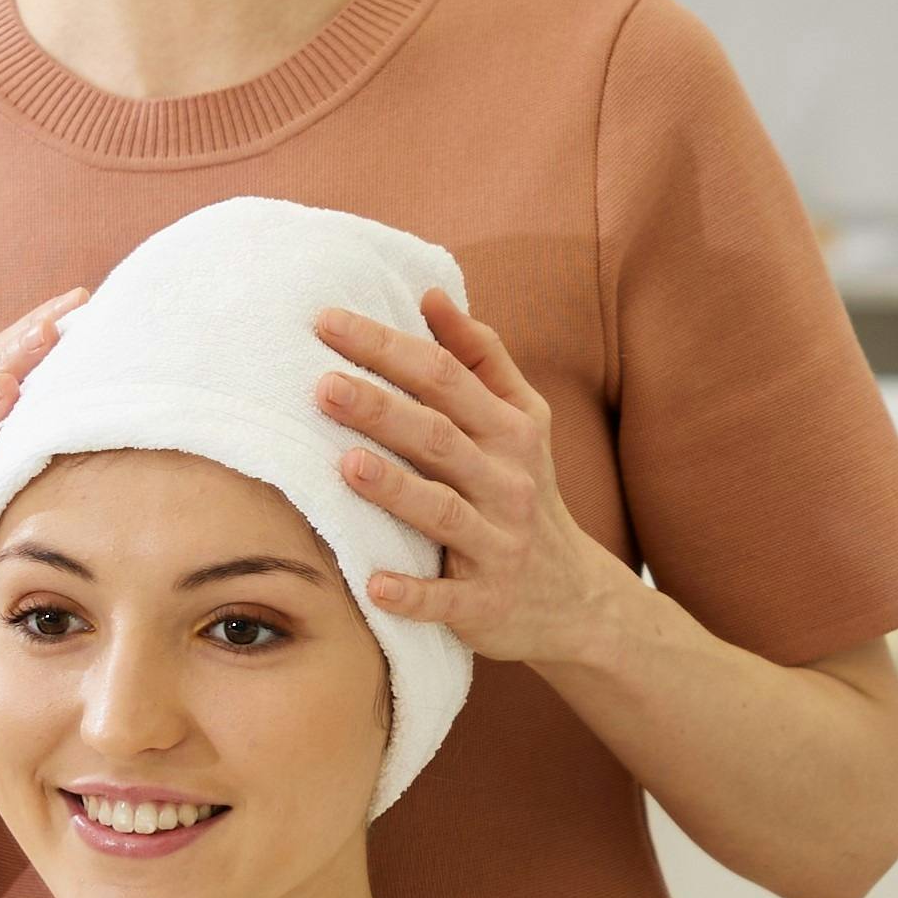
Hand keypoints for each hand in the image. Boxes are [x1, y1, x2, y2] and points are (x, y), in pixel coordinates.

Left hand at [314, 290, 643, 669]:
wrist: (573, 598)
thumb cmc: (525, 492)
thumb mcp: (521, 421)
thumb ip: (480, 357)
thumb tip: (431, 294)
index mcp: (510, 430)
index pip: (445, 376)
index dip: (388, 346)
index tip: (328, 322)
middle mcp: (508, 483)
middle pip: (440, 437)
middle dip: (382, 409)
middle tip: (323, 385)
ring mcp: (498, 544)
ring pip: (444, 512)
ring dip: (396, 490)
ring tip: (347, 465)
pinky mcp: (485, 603)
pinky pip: (446, 599)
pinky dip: (412, 593)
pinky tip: (372, 584)